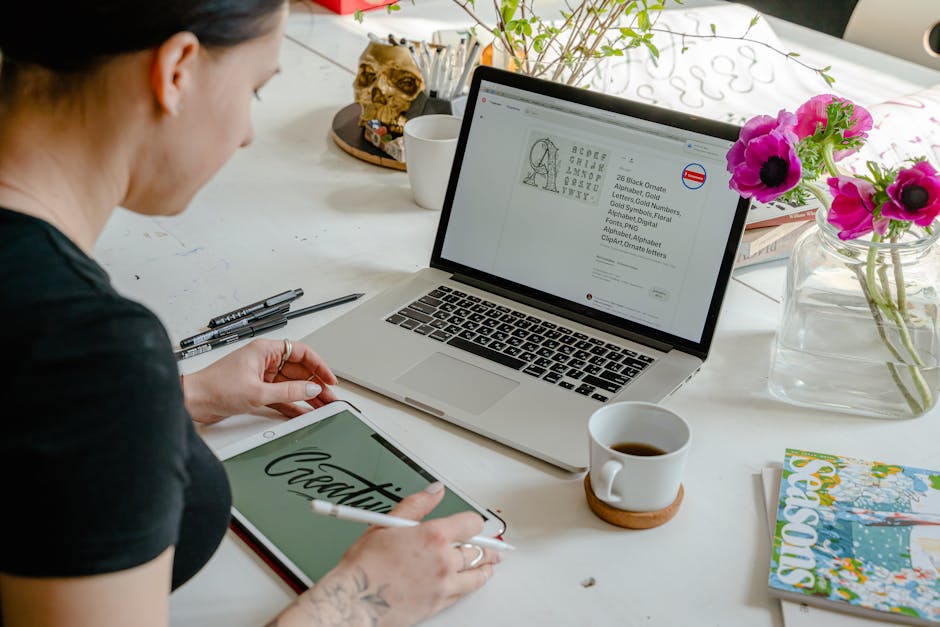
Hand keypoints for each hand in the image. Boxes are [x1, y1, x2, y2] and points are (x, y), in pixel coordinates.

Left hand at [181, 338, 337, 423]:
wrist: (192, 400)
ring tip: (322, 407)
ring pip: (291, 384)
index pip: (301, 353)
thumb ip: (288, 391)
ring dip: (306, 396)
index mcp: (265, 350)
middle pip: (298, 370)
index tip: (330, 379)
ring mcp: (261, 376)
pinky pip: (281, 396)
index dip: (318, 365)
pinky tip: (304, 412)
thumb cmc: (214, 387)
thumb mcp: (257, 392)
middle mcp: (264, 360)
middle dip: (315, 384)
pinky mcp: (256, 390)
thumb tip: (311, 389)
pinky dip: (292, 404)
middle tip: (330, 398)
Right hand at [273, 484, 500, 626]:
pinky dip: (470, 585)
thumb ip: (416, 505)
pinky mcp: (439, 604)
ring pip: (476, 575)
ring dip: (485, 568)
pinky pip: (464, 593)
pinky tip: (471, 582)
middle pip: (477, 551)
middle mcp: (443, 561)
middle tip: (490, 546)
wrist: (354, 601)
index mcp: (433, 536)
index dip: (474, 523)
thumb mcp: (386, 524)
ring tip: (490, 564)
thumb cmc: (365, 565)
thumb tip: (435, 490)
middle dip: (484, 547)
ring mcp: (443, 585)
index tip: (474, 524)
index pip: (471, 524)